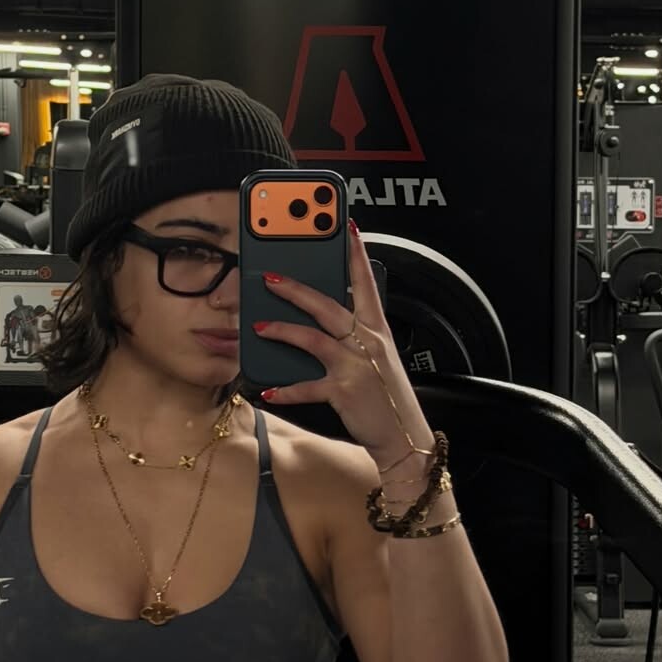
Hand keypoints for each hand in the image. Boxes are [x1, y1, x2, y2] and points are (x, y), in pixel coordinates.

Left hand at [255, 221, 432, 461]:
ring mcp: (355, 365)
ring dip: (282, 330)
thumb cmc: (386, 395)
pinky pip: (308, 386)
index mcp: (376, 329)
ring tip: (259, 326)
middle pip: (327, 305)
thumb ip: (355, 335)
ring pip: (313, 338)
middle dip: (296, 289)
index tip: (349, 226)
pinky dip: (287, 389)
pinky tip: (268, 390)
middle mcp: (366, 342)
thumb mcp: (377, 357)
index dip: (357, 253)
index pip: (365, 282)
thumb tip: (322, 319)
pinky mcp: (343, 390)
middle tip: (271, 278)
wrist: (402, 435)